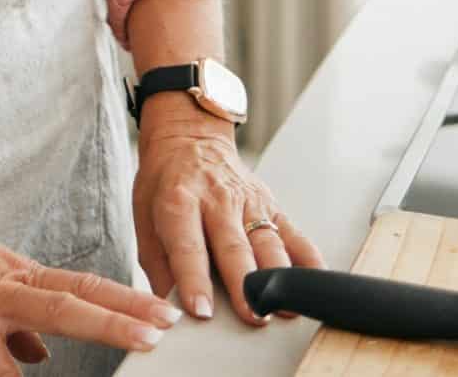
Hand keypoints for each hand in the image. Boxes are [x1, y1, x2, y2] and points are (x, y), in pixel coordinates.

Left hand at [133, 111, 323, 324]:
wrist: (188, 141)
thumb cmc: (164, 185)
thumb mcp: (144, 218)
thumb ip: (158, 265)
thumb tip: (170, 307)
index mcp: (178, 201)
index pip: (187, 246)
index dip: (194, 279)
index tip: (201, 310)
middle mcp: (217, 200)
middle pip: (234, 247)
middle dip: (244, 285)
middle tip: (252, 317)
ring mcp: (249, 202)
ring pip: (268, 243)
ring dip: (277, 278)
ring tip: (282, 310)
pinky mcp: (272, 205)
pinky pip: (294, 234)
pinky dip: (307, 259)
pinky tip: (312, 282)